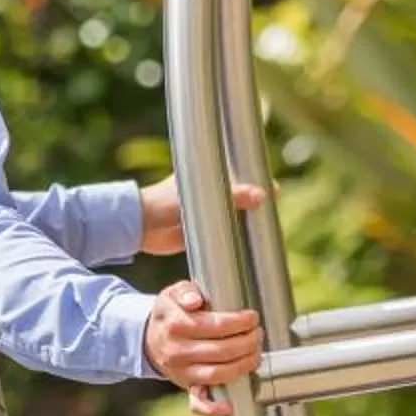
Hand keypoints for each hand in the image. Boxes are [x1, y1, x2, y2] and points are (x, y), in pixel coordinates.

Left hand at [136, 175, 268, 256]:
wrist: (141, 228)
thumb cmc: (166, 202)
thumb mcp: (199, 196)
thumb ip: (231, 196)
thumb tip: (262, 196)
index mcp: (207, 174)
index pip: (238, 172)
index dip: (256, 177)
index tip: (274, 188)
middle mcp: (210, 192)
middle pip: (241, 195)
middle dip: (256, 201)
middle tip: (273, 207)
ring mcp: (208, 213)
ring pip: (235, 215)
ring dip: (248, 221)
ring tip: (267, 226)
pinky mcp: (205, 231)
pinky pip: (227, 233)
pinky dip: (237, 237)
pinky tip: (251, 243)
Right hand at [145, 280, 263, 415]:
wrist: (150, 338)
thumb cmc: (170, 314)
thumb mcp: (173, 294)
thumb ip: (186, 291)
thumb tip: (195, 300)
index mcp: (175, 325)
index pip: (214, 326)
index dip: (239, 323)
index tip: (252, 318)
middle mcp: (176, 351)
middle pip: (220, 350)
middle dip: (247, 342)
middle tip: (258, 334)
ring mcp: (181, 371)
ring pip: (216, 374)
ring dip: (242, 365)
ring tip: (255, 353)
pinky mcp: (185, 385)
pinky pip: (197, 402)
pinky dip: (212, 408)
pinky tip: (229, 406)